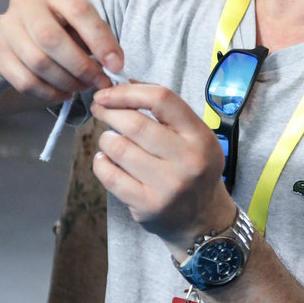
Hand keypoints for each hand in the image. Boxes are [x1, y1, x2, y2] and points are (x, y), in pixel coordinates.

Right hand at [0, 0, 123, 101]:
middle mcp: (26, 3)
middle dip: (82, 67)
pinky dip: (49, 93)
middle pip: (53, 40)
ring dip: (67, 82)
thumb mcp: (77, 20)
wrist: (17, 29)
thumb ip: (96, 36)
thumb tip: (114, 64)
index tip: (116, 65)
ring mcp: (8, 27)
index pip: (79, 11)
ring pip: (38, 63)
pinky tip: (64, 93)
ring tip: (83, 87)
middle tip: (99, 81)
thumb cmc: (58, 24)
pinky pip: (24, 81)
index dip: (101, 41)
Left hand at [90, 81, 230, 250]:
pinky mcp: (147, 205)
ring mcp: (167, 185)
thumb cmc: (195, 170)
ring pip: (118, 148)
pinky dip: (101, 163)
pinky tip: (106, 160)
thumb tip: (127, 83)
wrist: (203, 219)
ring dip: (105, 139)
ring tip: (110, 140)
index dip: (128, 92)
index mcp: (199, 136)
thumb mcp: (195, 136)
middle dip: (109, 112)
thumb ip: (166, 111)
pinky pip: (110, 176)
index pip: (162, 99)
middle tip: (100, 110)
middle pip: (135, 123)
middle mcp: (187, 160)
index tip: (108, 93)